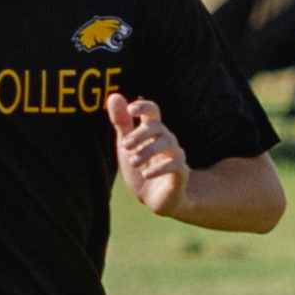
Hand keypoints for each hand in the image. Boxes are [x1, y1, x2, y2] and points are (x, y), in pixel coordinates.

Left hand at [110, 91, 191, 215]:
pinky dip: (160, 168)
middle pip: (158, 127)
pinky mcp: (181, 172)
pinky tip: (146, 174)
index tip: (131, 109)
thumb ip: (121, 122)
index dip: (144, 106)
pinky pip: (176, 164)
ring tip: (133, 161)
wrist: (153, 198)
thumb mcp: (126, 145)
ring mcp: (175, 154)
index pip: (152, 110)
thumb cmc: (140, 167)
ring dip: (148, 151)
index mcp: (151, 131)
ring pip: (167, 143)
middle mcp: (165, 139)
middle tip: (125, 145)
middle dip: (140, 134)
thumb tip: (114, 96)